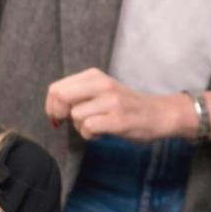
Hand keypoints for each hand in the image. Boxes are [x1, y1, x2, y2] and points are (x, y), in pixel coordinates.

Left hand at [43, 68, 186, 141]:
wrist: (159, 114)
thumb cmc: (126, 105)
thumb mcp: (102, 90)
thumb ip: (78, 93)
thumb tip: (52, 107)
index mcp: (95, 75)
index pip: (56, 87)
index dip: (51, 105)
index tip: (58, 116)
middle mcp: (103, 84)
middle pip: (61, 97)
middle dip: (59, 114)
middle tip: (68, 122)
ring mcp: (111, 102)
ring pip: (75, 116)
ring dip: (80, 127)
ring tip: (95, 126)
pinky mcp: (118, 119)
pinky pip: (88, 128)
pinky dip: (90, 135)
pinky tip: (102, 133)